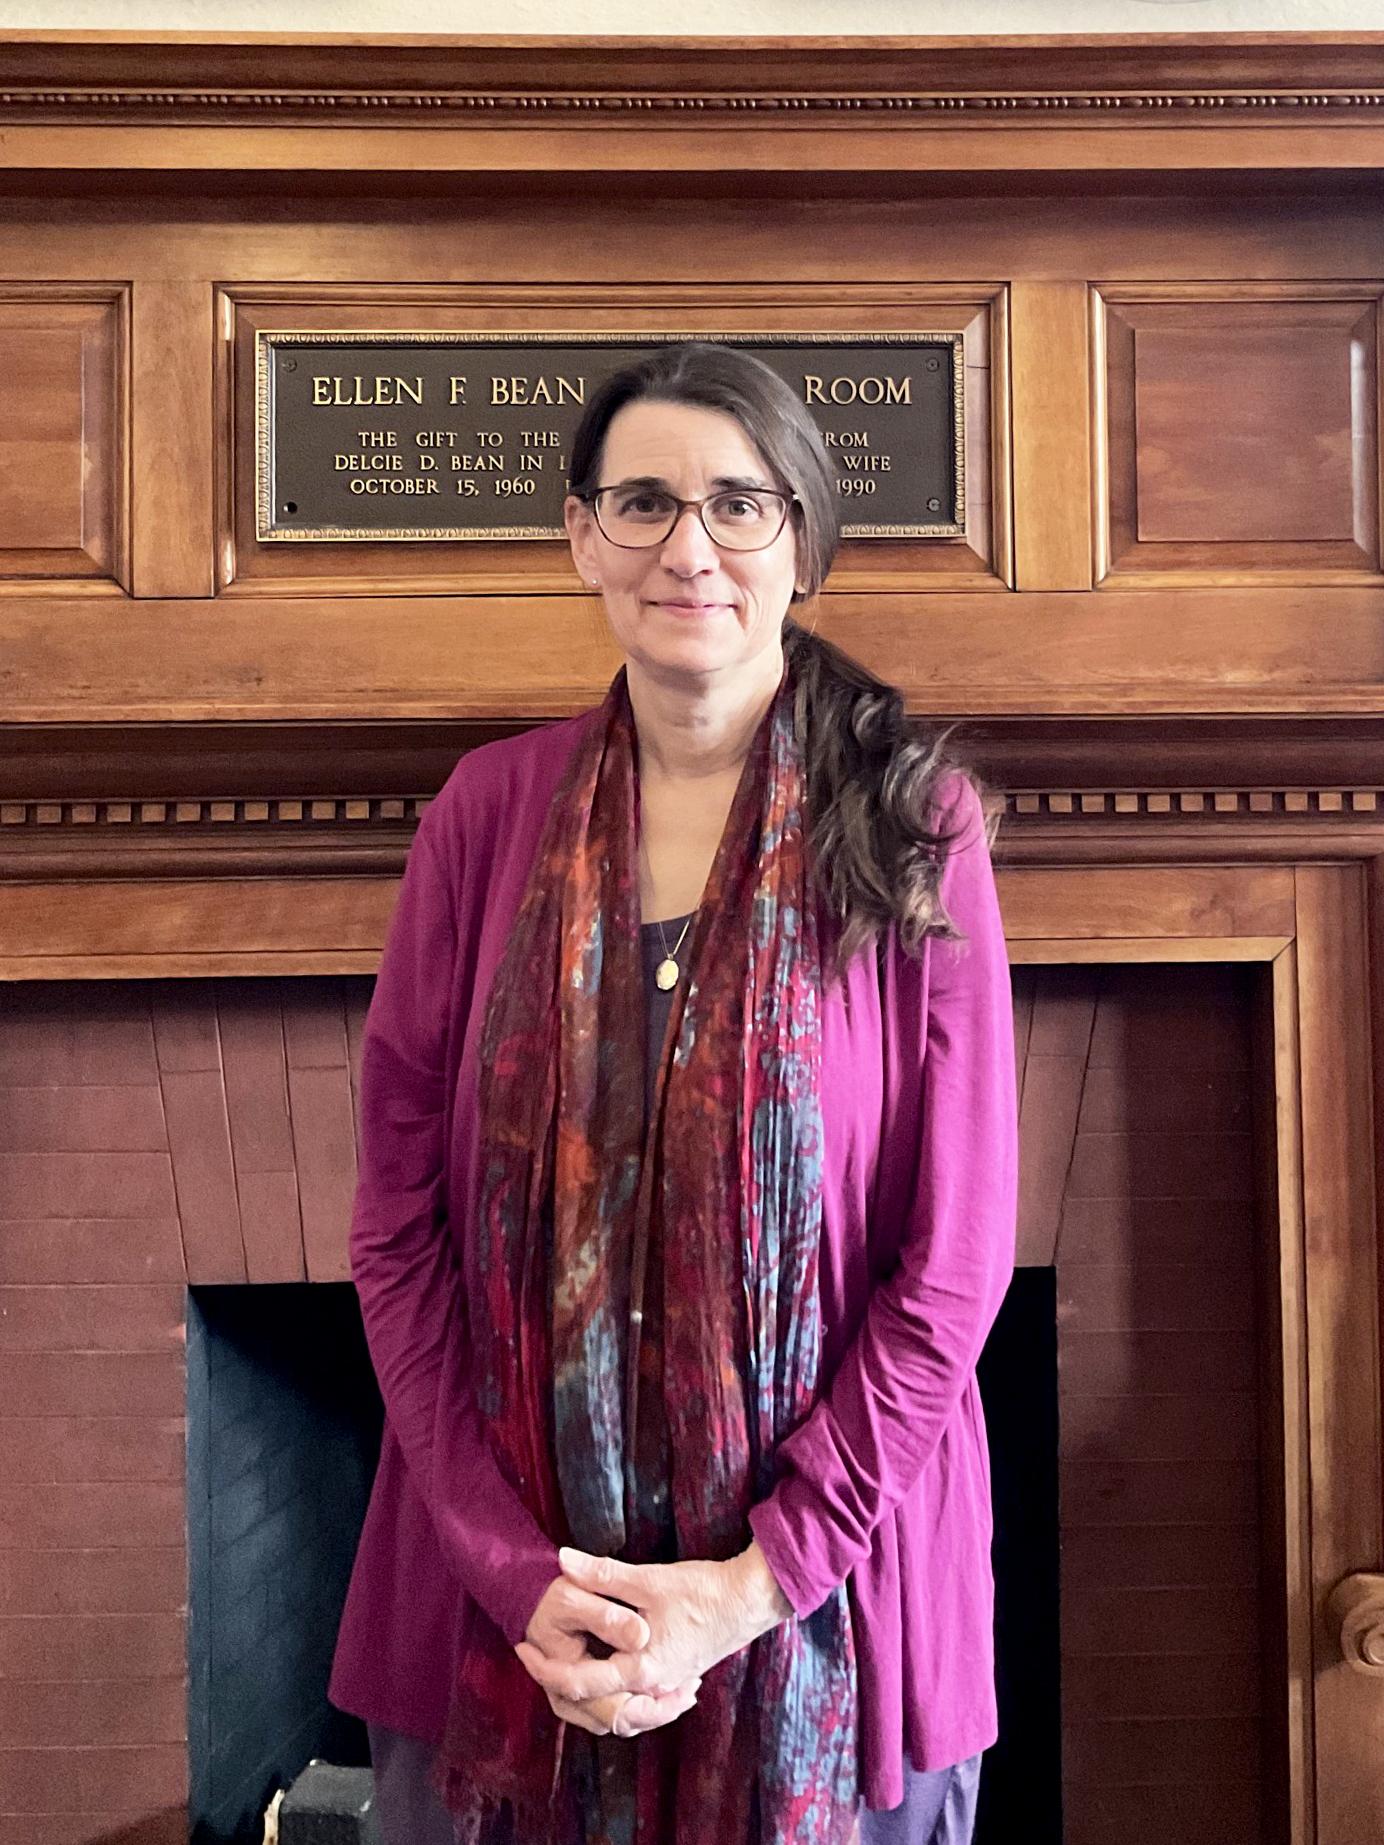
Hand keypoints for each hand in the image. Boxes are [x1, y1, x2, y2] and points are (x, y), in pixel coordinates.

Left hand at [515, 1542, 790, 1734]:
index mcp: (639, 1670)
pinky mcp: (676, 1677)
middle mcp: (651, 1688)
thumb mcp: (648, 1579)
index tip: (522, 1649)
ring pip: (616, 1711)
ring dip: (588, 1697)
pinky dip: (615, 1695)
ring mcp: (666, 1687)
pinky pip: (637, 1703)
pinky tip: (608, 1670)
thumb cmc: (703, 1591)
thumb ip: (602, 1574)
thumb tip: (561, 1560)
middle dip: (560, 1689)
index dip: (544, 1668)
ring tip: (565, 1666)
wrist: (751, 1600)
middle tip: (537, 1659)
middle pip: (593, 1708)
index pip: (578, 1684)